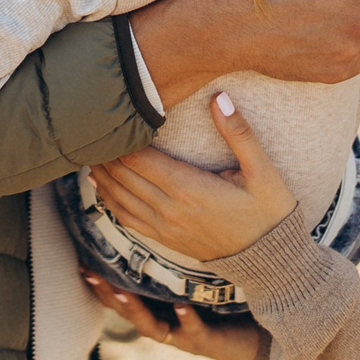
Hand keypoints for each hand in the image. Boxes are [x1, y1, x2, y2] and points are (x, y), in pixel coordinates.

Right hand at [81, 269, 269, 359]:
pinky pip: (194, 332)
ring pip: (151, 327)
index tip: (79, 263)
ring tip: (123, 291)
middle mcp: (162, 322)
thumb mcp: (190, 281)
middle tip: (90, 274)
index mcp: (155, 307)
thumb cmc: (216, 303)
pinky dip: (186, 320)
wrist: (250, 337)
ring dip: (136, 310)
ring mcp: (181, 335)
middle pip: (126, 311)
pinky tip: (182, 307)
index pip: (119, 295)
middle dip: (106, 294)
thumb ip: (171, 260)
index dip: (97, 283)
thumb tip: (155, 219)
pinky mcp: (206, 342)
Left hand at [87, 92, 294, 261]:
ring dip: (102, 175)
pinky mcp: (165, 240)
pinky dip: (109, 200)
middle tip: (90, 127)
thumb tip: (219, 98)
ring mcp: (165, 228)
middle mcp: (170, 210)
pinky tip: (101, 185)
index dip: (121, 138)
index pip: (141, 159)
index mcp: (190, 190)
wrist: (271, 262)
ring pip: (120, 197)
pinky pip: (127, 218)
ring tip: (89, 150)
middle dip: (105, 152)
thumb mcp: (263, 171)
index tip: (110, 115)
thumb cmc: (270, 213)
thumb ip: (239, 134)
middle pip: (124, 176)